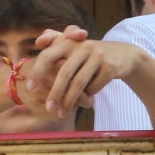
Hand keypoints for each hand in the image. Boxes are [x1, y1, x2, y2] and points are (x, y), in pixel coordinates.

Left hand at [27, 28, 141, 115]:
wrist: (124, 55)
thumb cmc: (90, 54)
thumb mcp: (74, 46)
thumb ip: (55, 41)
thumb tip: (38, 41)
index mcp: (69, 42)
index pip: (48, 55)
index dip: (38, 72)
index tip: (30, 88)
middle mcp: (83, 46)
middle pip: (65, 72)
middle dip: (55, 92)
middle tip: (48, 108)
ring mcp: (98, 55)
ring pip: (80, 82)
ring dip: (69, 100)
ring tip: (61, 113)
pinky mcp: (110, 66)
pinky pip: (95, 86)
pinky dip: (89, 95)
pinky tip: (87, 100)